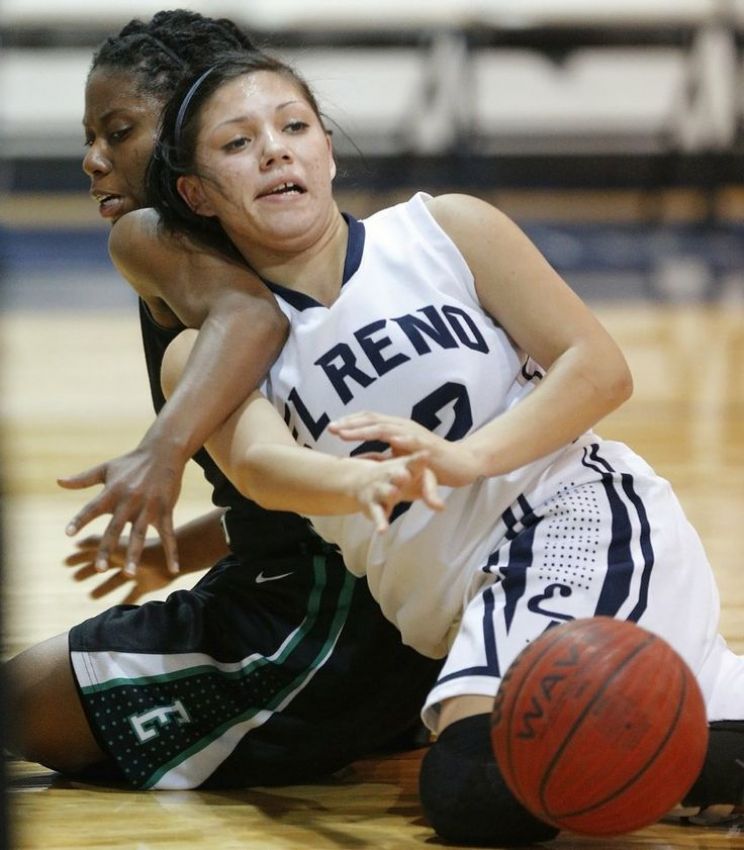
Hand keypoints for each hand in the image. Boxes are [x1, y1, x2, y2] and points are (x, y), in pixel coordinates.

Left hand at [58, 442, 183, 575]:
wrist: (163, 452)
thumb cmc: (132, 462)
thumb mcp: (106, 468)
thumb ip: (82, 479)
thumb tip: (58, 481)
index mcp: (113, 490)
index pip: (92, 508)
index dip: (80, 520)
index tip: (69, 534)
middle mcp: (130, 500)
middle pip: (116, 527)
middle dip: (107, 548)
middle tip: (99, 568)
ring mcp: (149, 506)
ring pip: (140, 534)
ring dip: (135, 554)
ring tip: (129, 574)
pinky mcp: (166, 509)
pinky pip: (169, 534)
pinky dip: (172, 551)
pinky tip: (172, 568)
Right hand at [64, 534, 173, 604]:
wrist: (178, 555)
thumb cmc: (146, 549)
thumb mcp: (117, 546)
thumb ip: (98, 544)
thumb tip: (77, 542)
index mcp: (119, 549)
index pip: (96, 552)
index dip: (81, 557)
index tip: (66, 562)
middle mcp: (127, 560)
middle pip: (104, 567)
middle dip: (89, 571)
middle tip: (73, 578)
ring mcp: (137, 572)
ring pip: (116, 581)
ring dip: (104, 588)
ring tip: (90, 595)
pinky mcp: (148, 585)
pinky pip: (135, 596)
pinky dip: (127, 602)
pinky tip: (117, 610)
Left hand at [329, 412, 481, 487]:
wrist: (461, 463)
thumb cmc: (429, 462)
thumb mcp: (399, 459)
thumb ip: (380, 457)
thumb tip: (357, 457)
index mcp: (396, 428)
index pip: (369, 419)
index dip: (350, 422)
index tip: (331, 428)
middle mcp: (403, 426)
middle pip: (373, 419)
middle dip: (350, 424)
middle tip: (331, 428)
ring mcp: (415, 435)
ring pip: (386, 427)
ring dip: (364, 429)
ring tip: (346, 434)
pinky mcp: (427, 446)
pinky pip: (411, 441)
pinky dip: (398, 439)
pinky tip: (386, 440)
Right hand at [357, 451, 443, 531]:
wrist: (361, 479)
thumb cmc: (398, 478)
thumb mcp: (415, 481)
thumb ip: (430, 493)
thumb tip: (442, 508)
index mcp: (405, 467)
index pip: (414, 462)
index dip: (419, 459)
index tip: (426, 454)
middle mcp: (391, 476)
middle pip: (396, 474)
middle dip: (400, 474)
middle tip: (406, 475)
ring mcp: (380, 490)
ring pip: (385, 491)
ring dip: (389, 492)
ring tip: (394, 493)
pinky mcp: (372, 505)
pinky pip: (377, 514)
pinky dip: (380, 522)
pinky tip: (382, 531)